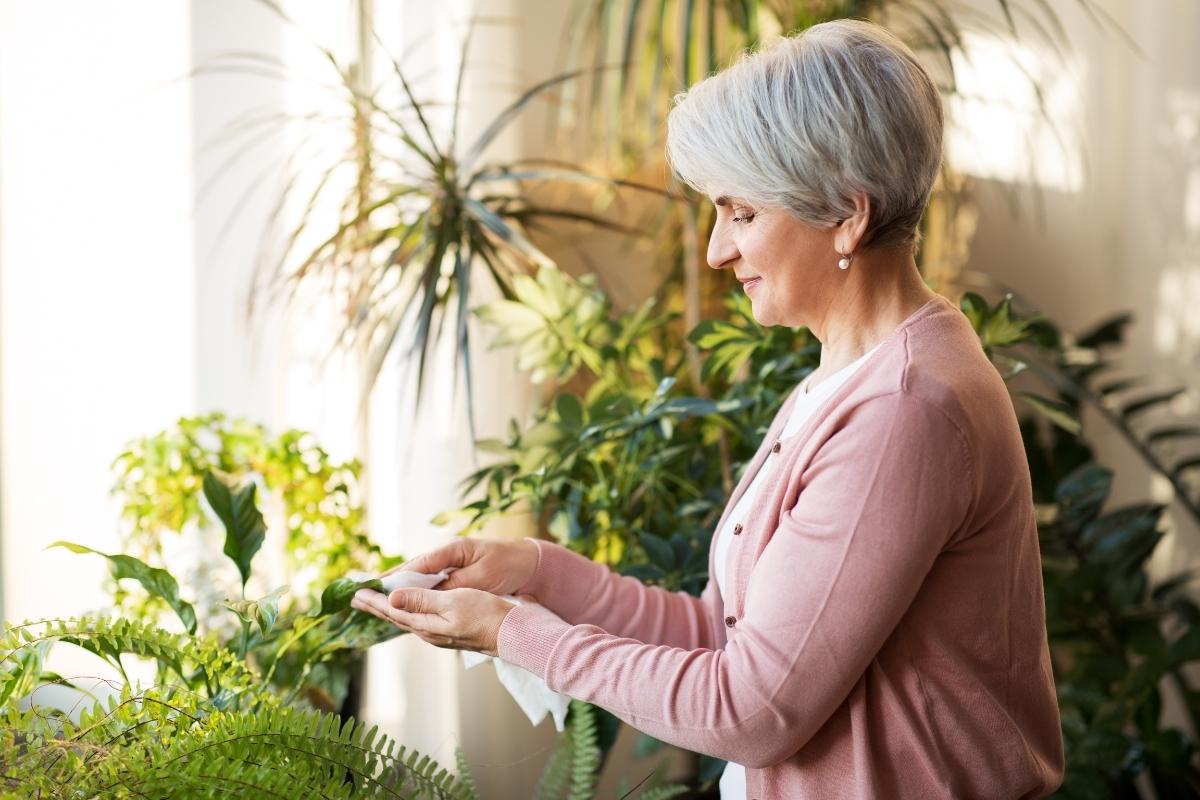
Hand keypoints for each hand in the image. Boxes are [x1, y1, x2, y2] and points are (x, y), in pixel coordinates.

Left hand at [350, 586, 524, 656]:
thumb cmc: (486, 615)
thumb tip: (392, 598)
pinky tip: (408, 610)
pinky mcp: (450, 631)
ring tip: (376, 603)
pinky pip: (419, 620)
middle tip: (356, 598)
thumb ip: (422, 600)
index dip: (373, 600)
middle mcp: (429, 632)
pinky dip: (407, 611)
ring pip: (406, 620)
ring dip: (389, 610)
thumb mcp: (453, 602)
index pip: (392, 610)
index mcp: (426, 625)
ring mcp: (439, 634)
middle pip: (395, 617)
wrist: (512, 634)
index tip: (356, 591)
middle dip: (375, 606)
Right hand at [386, 536, 539, 596]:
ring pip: (419, 577)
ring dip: (399, 587)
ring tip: (375, 598)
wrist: (531, 563)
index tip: (374, 585)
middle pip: (412, 570)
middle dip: (389, 582)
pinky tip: (405, 600)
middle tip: (362, 593)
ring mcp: (451, 564)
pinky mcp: (456, 574)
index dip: (395, 576)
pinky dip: (415, 590)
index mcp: (452, 550)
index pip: (417, 564)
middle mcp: (448, 556)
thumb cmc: (509, 565)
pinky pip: (430, 582)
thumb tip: (429, 592)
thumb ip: (456, 583)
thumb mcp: (483, 576)